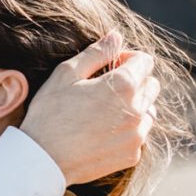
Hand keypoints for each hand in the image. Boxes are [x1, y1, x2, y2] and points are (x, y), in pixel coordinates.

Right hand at [19, 32, 159, 185]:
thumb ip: (96, 53)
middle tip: (106, 89)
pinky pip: (139, 136)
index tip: (110, 66)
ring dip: (133, 107)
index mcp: (123, 85)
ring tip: (104, 112)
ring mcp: (136, 135)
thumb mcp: (66, 74)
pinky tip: (102, 132)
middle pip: (152, 86)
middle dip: (135, 82)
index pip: (146, 61)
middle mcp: (137, 110)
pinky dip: (127, 131)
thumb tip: (116, 36)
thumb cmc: (50, 113)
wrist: (43, 160)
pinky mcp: (131, 155)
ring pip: (148, 111)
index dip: (128, 58)